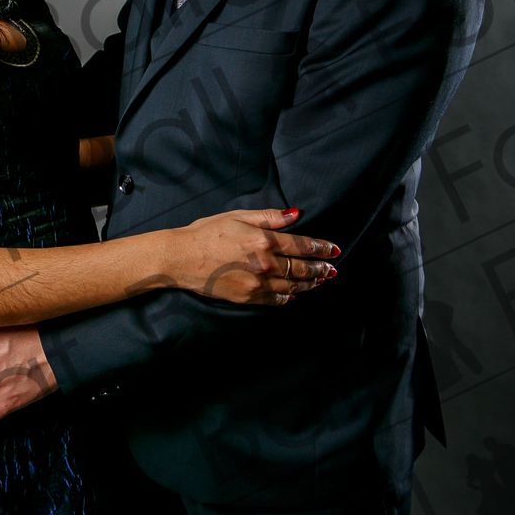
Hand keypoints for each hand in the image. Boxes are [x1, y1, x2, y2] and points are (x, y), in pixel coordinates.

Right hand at [175, 208, 337, 304]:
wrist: (181, 257)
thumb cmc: (206, 232)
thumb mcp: (238, 216)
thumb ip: (269, 217)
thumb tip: (295, 215)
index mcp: (264, 240)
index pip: (302, 246)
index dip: (321, 248)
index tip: (334, 250)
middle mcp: (264, 264)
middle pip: (301, 269)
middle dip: (320, 269)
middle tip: (332, 269)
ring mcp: (256, 283)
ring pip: (291, 286)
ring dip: (308, 284)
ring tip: (319, 281)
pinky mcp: (246, 297)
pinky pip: (274, 299)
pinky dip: (287, 297)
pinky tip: (293, 294)